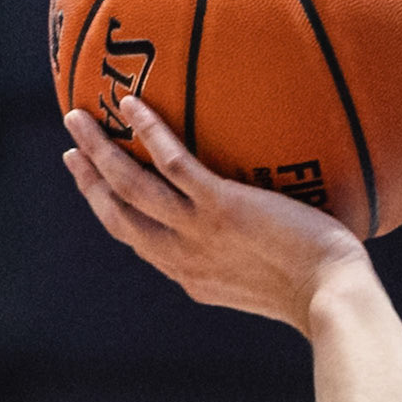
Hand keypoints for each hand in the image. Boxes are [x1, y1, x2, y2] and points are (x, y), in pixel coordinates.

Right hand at [62, 96, 368, 334]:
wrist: (331, 297)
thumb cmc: (320, 289)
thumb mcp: (272, 279)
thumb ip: (252, 254)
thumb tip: (266, 227)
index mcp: (190, 275)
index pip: (139, 240)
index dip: (110, 211)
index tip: (94, 188)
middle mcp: (183, 256)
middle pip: (118, 215)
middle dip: (89, 182)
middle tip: (70, 149)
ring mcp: (198, 232)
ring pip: (131, 187)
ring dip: (99, 152)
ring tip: (78, 118)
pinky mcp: (220, 208)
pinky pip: (173, 164)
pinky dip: (150, 133)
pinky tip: (134, 104)